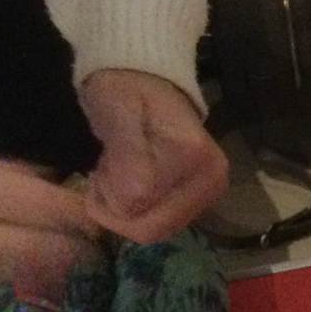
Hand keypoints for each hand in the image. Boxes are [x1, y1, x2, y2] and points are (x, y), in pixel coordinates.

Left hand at [79, 69, 227, 242]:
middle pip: (151, 229)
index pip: (135, 205)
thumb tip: (132, 198)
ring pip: (155, 232)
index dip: (105, 194)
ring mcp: (210, 192)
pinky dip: (138, 214)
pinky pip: (161, 226)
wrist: (146, 79)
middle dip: (115, 211)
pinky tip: (133, 187)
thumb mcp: (116, 110)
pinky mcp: (203, 200)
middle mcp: (211, 180)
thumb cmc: (124, 91)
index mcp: (193, 156)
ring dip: (125, 213)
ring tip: (119, 179)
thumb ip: (126, 152)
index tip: (99, 168)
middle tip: (105, 178)